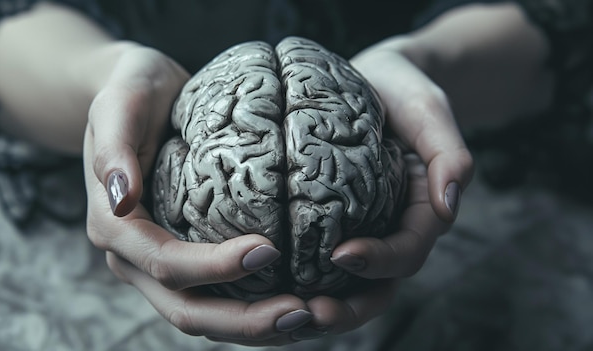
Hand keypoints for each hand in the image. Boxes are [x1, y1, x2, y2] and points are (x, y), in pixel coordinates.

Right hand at [82, 45, 313, 344]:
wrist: (134, 98)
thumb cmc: (131, 91)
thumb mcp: (119, 101)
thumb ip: (114, 147)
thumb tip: (121, 198)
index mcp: (114, 226)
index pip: (166, 263)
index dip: (215, 267)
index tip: (270, 251)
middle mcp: (132, 257)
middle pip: (185, 310)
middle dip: (243, 321)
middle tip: (301, 313)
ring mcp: (155, 264)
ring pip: (202, 315)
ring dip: (252, 326)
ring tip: (307, 317)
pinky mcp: (182, 258)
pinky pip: (215, 297)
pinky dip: (251, 308)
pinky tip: (293, 301)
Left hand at [289, 42, 473, 336]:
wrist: (378, 78)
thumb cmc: (404, 92)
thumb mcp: (429, 111)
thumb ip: (448, 154)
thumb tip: (449, 204)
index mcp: (420, 211)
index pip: (407, 251)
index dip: (381, 260)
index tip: (341, 254)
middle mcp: (392, 228)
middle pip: (378, 286)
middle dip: (349, 306)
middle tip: (311, 313)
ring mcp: (364, 228)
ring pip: (349, 284)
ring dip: (323, 303)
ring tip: (286, 312)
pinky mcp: (333, 220)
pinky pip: (320, 258)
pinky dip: (302, 278)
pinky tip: (270, 286)